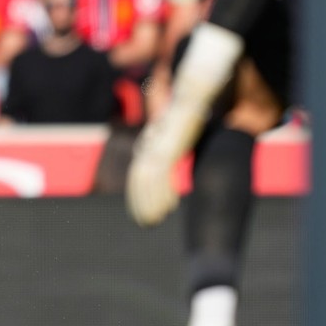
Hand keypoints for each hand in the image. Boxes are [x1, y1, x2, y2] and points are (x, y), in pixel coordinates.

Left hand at [126, 102, 198, 225]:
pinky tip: (171, 206)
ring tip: (157, 220)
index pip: (137, 177)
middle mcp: (148, 148)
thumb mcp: (170, 140)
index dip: (137, 197)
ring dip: (152, 203)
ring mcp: (157, 148)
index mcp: (147, 147)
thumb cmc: (180, 121)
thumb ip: (164, 153)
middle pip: (139, 182)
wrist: (189, 101)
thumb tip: (164, 167)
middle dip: (141, 204)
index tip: (141, 214)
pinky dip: (165, 192)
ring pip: (148, 182)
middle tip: (147, 223)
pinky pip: (162, 175)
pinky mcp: (169, 148)